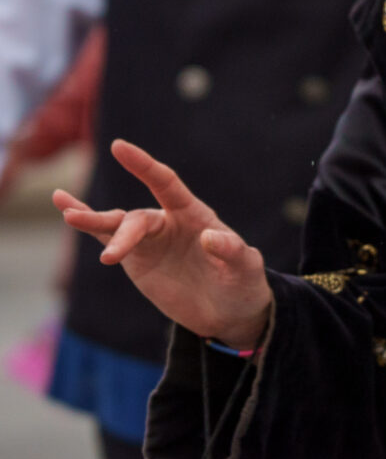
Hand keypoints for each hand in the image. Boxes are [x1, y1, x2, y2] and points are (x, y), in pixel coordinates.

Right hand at [53, 139, 272, 349]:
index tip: (119, 147)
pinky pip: (107, 237)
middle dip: (124, 235)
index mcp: (195, 215)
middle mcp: (168, 222)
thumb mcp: (246, 268)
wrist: (228, 311)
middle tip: (113, 257)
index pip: (167, 184)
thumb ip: (232, 251)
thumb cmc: (242, 284)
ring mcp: (149, 239)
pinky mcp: (135, 258)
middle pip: (137, 219)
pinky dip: (87, 225)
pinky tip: (66, 210)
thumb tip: (210, 237)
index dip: (144, 166)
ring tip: (69, 215)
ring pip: (116, 224)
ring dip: (93, 220)